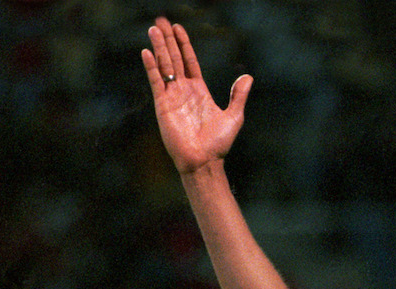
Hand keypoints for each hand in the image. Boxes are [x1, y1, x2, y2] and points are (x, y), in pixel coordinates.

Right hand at [141, 17, 252, 174]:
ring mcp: (172, 96)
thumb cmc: (218, 144)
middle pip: (174, 58)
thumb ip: (238, 96)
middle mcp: (183, 90)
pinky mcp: (163, 104)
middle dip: (168, 40)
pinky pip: (155, 81)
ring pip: (164, 65)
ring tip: (154, 29)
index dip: (184, 45)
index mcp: (199, 90)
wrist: (204, 161)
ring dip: (159, 47)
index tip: (178, 29)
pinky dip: (151, 66)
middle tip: (161, 21)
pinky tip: (147, 52)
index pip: (189, 61)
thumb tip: (248, 77)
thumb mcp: (234, 116)